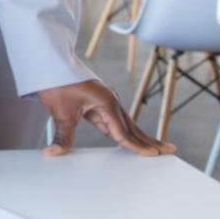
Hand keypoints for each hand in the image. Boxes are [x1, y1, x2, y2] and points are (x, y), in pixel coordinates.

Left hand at [37, 79, 174, 156]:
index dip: (136, 146)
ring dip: (141, 137)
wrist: (49, 63)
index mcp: (106, 103)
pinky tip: (131, 140)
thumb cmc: (56, 83)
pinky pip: (115, 122)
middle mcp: (110, 102)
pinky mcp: (98, 103)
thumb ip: (62, 136)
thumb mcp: (59, 112)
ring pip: (126, 125)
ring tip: (157, 148)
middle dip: (150, 141)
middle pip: (133, 127)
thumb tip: (53, 153)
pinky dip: (125, 132)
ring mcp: (106, 102)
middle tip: (170, 151)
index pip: (123, 131)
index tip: (153, 155)